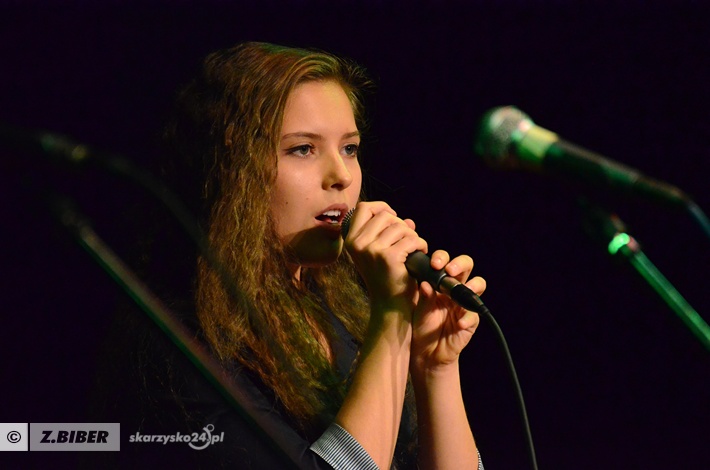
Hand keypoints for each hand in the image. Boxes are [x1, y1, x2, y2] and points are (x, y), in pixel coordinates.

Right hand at [343, 201, 427, 314]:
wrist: (389, 304)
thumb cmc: (385, 277)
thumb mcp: (378, 252)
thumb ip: (389, 232)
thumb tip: (408, 220)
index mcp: (350, 240)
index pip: (363, 208)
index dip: (381, 207)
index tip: (393, 216)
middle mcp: (358, 243)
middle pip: (385, 215)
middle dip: (401, 225)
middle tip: (407, 240)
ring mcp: (372, 250)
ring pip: (400, 226)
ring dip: (412, 236)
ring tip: (414, 249)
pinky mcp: (388, 257)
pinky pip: (411, 239)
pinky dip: (420, 244)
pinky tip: (420, 253)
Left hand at [410, 250, 485, 373]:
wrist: (427, 351)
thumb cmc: (422, 326)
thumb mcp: (420, 310)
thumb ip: (424, 297)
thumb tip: (425, 284)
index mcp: (440, 282)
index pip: (446, 262)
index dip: (442, 258)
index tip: (434, 264)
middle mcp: (455, 288)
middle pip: (466, 266)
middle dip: (459, 264)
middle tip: (449, 270)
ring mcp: (465, 302)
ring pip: (478, 284)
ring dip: (472, 285)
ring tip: (459, 293)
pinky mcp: (471, 319)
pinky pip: (474, 314)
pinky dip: (467, 318)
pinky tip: (459, 323)